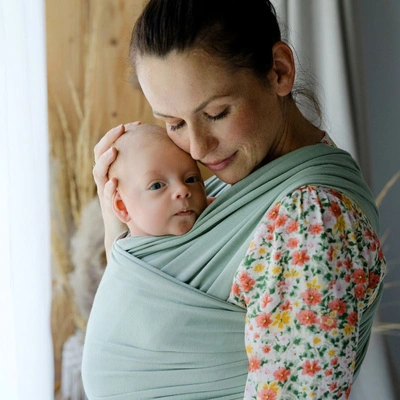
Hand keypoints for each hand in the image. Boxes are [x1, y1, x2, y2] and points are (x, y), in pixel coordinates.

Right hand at [93, 121, 140, 257]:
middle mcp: (106, 176)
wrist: (129, 226)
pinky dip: (109, 188)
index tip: (136, 123)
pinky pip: (105, 194)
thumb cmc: (139, 200)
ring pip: (98, 171)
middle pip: (100, 152)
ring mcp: (105, 190)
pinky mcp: (108, 205)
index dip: (121, 132)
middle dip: (110, 139)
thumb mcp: (143, 178)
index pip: (113, 144)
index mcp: (114, 168)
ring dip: (105, 160)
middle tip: (122, 128)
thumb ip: (151, 164)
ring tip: (114, 151)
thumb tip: (171, 146)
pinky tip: (115, 182)